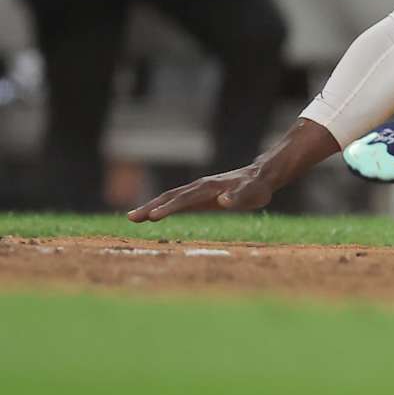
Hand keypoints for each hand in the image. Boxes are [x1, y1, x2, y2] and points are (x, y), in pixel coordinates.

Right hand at [128, 166, 273, 222]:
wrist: (261, 176)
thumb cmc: (257, 188)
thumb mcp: (252, 194)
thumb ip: (238, 197)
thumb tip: (224, 201)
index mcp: (210, 188)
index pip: (185, 199)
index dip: (169, 208)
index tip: (152, 216)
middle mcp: (200, 187)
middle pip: (171, 196)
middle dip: (151, 207)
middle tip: (131, 218)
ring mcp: (198, 190)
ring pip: (170, 197)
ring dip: (152, 206)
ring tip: (132, 217)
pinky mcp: (199, 195)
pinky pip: (176, 200)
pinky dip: (161, 206)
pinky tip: (151, 214)